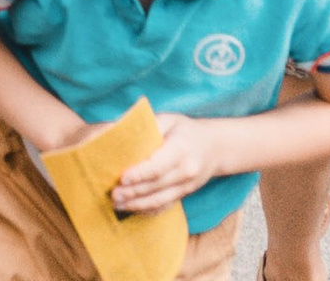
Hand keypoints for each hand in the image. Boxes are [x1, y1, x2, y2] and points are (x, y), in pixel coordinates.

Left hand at [110, 115, 231, 211]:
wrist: (216, 148)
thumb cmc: (186, 130)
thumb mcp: (170, 119)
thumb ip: (149, 125)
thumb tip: (120, 130)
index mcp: (181, 150)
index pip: (158, 166)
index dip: (139, 174)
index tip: (122, 178)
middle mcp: (185, 172)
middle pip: (156, 186)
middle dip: (133, 192)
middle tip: (113, 194)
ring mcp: (186, 187)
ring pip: (160, 200)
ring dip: (137, 205)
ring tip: (117, 204)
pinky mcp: (184, 195)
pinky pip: (165, 206)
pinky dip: (148, 210)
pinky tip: (133, 210)